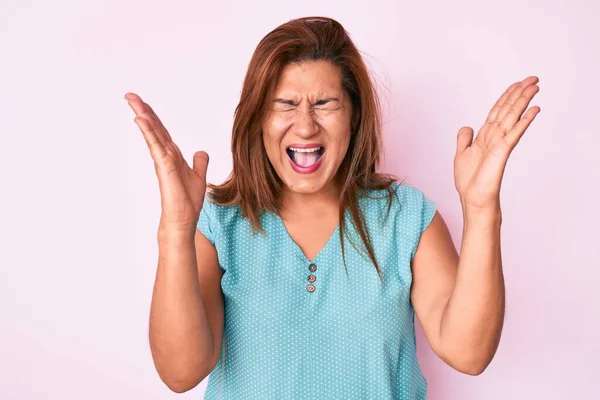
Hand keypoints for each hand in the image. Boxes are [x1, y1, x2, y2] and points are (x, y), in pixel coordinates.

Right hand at [125, 93, 208, 231]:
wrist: (183, 219)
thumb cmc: (188, 202)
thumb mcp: (199, 177)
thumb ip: (199, 163)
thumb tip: (201, 151)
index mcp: (173, 155)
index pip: (162, 131)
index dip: (153, 117)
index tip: (143, 102)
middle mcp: (165, 155)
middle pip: (154, 128)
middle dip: (143, 110)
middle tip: (129, 95)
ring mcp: (163, 160)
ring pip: (152, 133)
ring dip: (143, 116)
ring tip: (132, 100)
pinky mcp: (164, 167)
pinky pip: (155, 145)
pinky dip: (149, 132)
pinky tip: (141, 120)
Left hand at [454, 76, 540, 210]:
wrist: (473, 198)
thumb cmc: (469, 181)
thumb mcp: (461, 154)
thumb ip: (464, 139)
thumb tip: (467, 126)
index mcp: (485, 136)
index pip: (497, 111)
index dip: (507, 96)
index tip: (517, 84)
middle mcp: (494, 137)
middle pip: (508, 110)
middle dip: (519, 93)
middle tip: (533, 79)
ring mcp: (500, 143)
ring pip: (512, 117)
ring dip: (523, 101)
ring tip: (535, 87)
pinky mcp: (502, 152)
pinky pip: (514, 133)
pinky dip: (524, 121)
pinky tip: (534, 110)